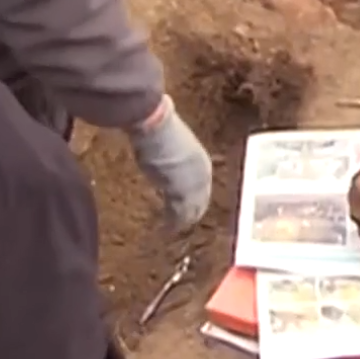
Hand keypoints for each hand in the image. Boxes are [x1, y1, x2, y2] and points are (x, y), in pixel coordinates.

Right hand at [127, 96, 211, 230]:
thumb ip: (173, 160)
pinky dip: (171, 224)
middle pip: (200, 202)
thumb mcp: (171, 147)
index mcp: (202, 163)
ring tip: (173, 229)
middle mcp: (203, 176)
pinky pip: (178, 215)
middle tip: (180, 222)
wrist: (157, 128)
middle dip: (191, 212)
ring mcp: (193, 186)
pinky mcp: (180, 194)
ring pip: (190, 212)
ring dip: (182, 221)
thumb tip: (164, 160)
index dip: (194, 198)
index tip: (185, 205)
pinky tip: (165, 230)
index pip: (202, 187)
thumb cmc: (159, 131)